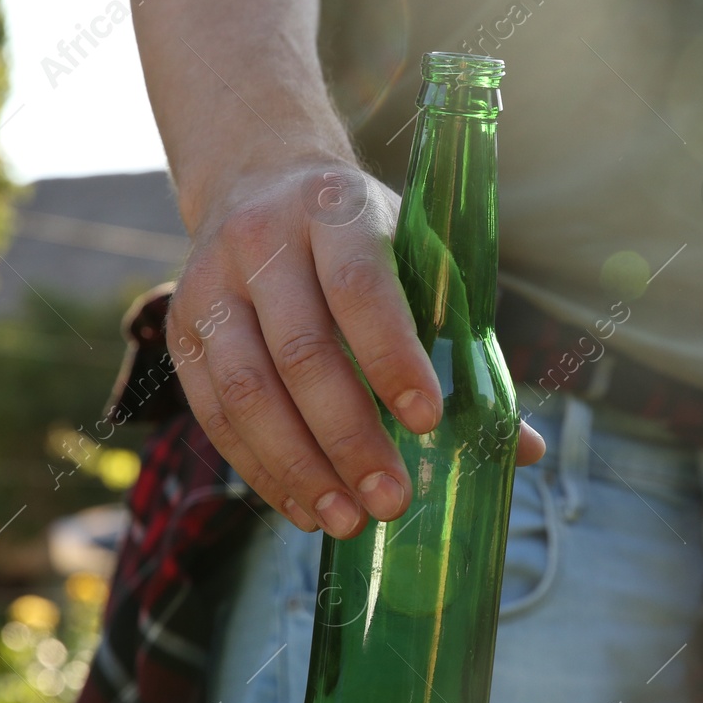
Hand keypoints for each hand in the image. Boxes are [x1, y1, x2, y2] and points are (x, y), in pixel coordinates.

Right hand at [167, 163, 544, 537]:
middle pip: (300, 351)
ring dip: (299, 467)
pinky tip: (303, 506)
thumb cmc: (363, 238)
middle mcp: (264, 241)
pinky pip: (213, 412)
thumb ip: (464, 347)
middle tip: (392, 500)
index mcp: (336, 212)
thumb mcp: (418, 260)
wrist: (260, 180)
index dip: (393, 358)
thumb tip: (522, 449)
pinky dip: (260, 468)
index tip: (428, 422)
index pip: (360, 289)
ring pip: (247, 390)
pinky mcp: (181, 328)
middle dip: (349, 436)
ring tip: (346, 521)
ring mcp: (210, 284)